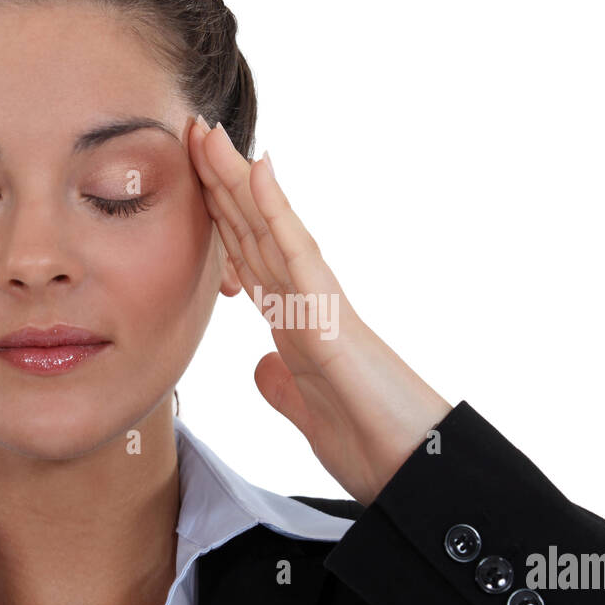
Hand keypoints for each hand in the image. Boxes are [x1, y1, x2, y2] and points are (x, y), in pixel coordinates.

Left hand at [187, 116, 452, 505]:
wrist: (414, 473)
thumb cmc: (373, 444)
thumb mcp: (307, 412)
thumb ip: (284, 385)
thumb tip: (263, 365)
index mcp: (296, 324)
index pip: (248, 257)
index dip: (218, 216)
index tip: (190, 176)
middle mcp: (308, 303)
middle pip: (254, 231)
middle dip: (219, 182)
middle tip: (191, 131)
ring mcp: (321, 304)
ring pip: (272, 229)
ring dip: (237, 179)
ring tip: (210, 134)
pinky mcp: (334, 318)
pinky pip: (300, 255)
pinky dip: (277, 211)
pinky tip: (257, 170)